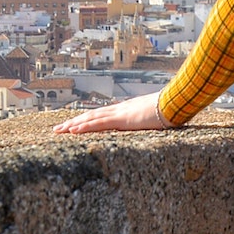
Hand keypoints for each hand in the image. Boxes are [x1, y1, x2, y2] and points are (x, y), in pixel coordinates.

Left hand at [52, 91, 170, 134]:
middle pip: (91, 115)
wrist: (176, 102)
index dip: (86, 120)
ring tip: (59, 130)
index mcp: (125, 110)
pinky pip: (99, 124)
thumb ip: (148, 120)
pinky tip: (73, 130)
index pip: (100, 115)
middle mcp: (119, 110)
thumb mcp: (155, 117)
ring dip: (74, 124)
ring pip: (91, 119)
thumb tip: (150, 124)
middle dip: (74, 122)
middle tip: (58, 128)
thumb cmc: (169, 110)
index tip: (74, 125)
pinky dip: (85, 127)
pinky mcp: (122, 119)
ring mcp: (120, 113)